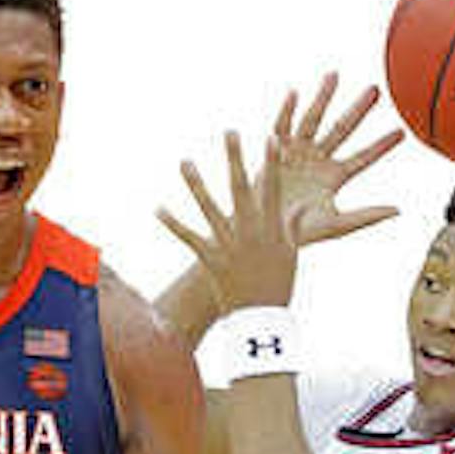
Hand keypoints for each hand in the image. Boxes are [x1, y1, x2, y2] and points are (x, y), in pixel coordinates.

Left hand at [157, 131, 297, 311]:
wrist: (262, 321)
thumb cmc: (278, 287)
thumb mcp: (290, 256)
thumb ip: (292, 229)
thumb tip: (296, 209)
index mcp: (272, 228)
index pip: (273, 188)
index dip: (271, 162)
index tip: (270, 137)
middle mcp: (249, 231)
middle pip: (240, 188)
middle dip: (234, 158)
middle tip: (229, 132)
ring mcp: (228, 243)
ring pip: (208, 207)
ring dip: (195, 183)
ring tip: (184, 161)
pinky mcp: (209, 258)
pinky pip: (188, 237)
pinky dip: (173, 223)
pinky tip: (158, 208)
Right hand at [263, 72, 402, 246]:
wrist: (265, 232)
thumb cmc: (299, 232)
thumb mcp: (336, 225)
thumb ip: (365, 216)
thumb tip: (398, 209)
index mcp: (335, 177)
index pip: (364, 157)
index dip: (382, 145)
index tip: (402, 132)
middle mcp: (318, 160)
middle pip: (342, 129)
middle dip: (358, 110)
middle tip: (376, 90)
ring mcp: (297, 153)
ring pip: (314, 120)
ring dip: (323, 98)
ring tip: (334, 75)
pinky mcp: (275, 152)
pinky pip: (282, 127)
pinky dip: (287, 111)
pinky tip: (295, 93)